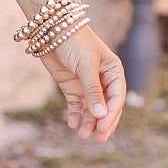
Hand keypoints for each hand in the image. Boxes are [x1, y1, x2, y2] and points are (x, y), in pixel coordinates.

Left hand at [37, 25, 125, 142]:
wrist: (50, 29)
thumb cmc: (74, 42)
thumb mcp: (86, 66)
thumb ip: (93, 91)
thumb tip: (101, 116)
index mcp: (114, 71)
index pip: (117, 98)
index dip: (111, 114)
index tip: (103, 127)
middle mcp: (103, 79)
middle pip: (106, 106)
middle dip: (103, 123)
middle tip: (98, 139)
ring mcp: (86, 83)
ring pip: (91, 109)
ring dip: (88, 122)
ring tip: (82, 135)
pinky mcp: (71, 86)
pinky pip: (76, 105)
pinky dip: (75, 114)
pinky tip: (72, 123)